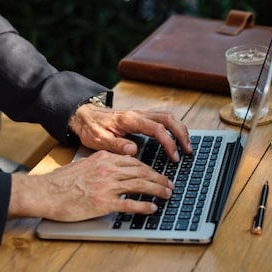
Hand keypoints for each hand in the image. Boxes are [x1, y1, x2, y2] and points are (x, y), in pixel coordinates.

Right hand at [9, 150, 174, 220]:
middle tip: (169, 185)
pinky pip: (130, 204)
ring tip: (167, 194)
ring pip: (140, 185)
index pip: (134, 162)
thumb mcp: (84, 165)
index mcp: (104, 159)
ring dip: (157, 189)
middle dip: (159, 178)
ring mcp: (107, 186)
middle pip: (142, 172)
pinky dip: (144, 206)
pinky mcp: (103, 203)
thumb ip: (102, 165)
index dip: (150, 169)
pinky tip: (153, 208)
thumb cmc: (60, 182)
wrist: (44, 193)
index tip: (158, 174)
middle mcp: (108, 170)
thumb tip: (117, 169)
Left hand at [68, 104, 191, 160]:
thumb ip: (116, 145)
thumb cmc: (91, 128)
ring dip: (180, 130)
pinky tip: (176, 138)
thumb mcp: (98, 140)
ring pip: (168, 117)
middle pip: (169, 119)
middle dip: (182, 134)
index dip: (169, 143)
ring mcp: (141, 114)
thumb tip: (133, 150)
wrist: (83, 116)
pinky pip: (163, 119)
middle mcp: (138, 114)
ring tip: (187, 145)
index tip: (174, 157)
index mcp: (130, 120)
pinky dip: (174, 127)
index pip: (157, 129)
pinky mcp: (142, 117)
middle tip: (188, 150)